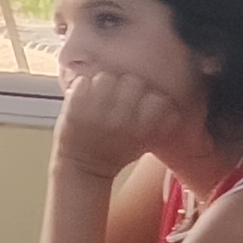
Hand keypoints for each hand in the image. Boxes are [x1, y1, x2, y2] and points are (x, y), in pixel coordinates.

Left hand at [51, 66, 177, 180]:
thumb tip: (171, 102)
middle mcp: (118, 121)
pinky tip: (87, 95)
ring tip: (105, 94)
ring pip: (107, 77)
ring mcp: (93, 113)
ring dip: (106, 83)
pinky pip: (82, 81)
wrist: (83, 165)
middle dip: (130, 86)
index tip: (146, 102)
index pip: (158, 100)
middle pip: (133, 82)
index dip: (152, 98)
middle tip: (124, 94)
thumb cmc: (119, 151)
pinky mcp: (72, 107)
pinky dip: (83, 85)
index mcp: (140, 131)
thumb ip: (160, 122)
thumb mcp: (147, 142)